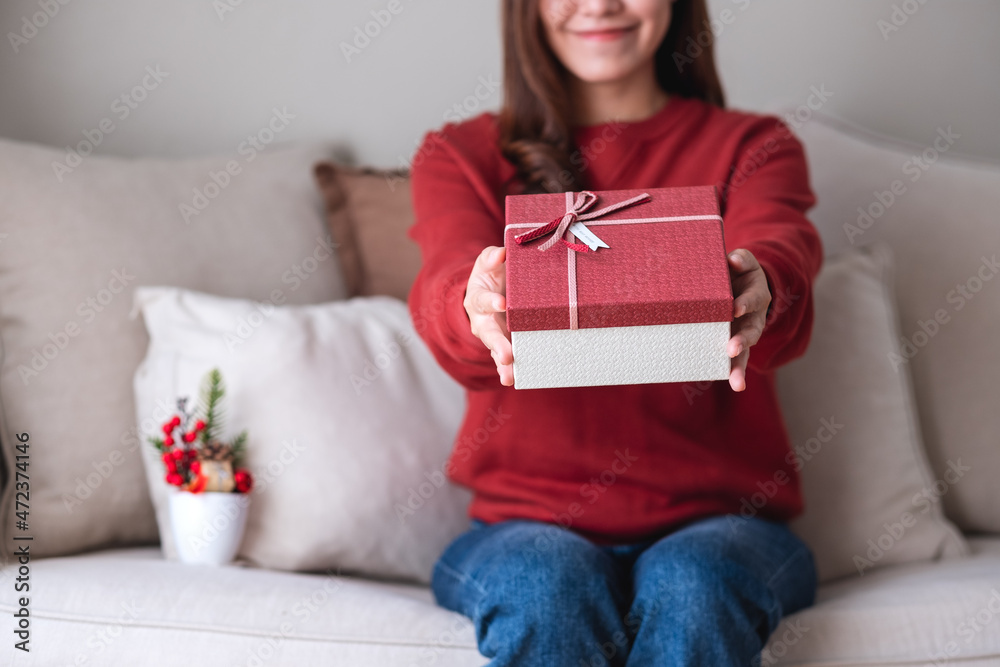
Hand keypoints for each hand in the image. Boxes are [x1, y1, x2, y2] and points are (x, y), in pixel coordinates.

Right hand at [464, 246, 512, 385]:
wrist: (487, 292)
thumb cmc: (491, 275)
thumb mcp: (488, 262)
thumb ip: (492, 257)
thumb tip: (502, 253)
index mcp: (477, 297)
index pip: (482, 300)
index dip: (491, 301)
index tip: (502, 304)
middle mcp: (481, 320)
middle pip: (488, 333)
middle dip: (497, 344)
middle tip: (506, 354)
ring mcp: (491, 335)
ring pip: (494, 350)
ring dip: (502, 362)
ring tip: (509, 375)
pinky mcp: (502, 344)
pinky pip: (502, 360)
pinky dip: (506, 370)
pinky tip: (512, 380)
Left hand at [726, 249, 770, 391]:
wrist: (744, 287)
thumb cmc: (738, 274)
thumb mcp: (743, 263)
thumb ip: (740, 260)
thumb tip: (733, 260)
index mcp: (755, 295)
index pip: (752, 299)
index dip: (745, 304)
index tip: (735, 309)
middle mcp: (754, 318)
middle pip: (751, 331)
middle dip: (743, 340)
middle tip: (732, 348)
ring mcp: (746, 333)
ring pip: (746, 351)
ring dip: (739, 365)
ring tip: (736, 381)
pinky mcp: (736, 344)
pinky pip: (737, 360)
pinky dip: (737, 373)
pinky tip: (737, 385)